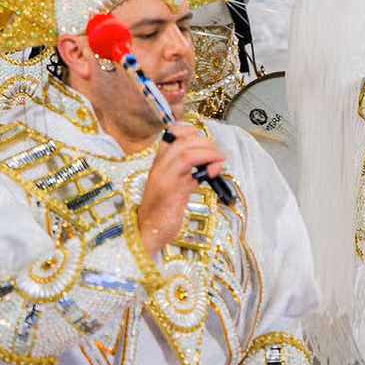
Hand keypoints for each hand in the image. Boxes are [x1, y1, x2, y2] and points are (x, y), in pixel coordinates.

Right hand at [137, 124, 224, 257]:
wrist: (146, 233)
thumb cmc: (161, 212)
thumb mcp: (174, 187)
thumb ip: (189, 173)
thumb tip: (212, 164)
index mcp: (158, 165)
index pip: (171, 136)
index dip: (189, 131)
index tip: (202, 137)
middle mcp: (159, 169)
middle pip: (182, 142)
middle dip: (205, 142)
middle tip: (217, 152)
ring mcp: (164, 179)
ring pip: (186, 153)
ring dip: (208, 152)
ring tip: (218, 159)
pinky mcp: (171, 192)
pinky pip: (190, 173)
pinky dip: (207, 168)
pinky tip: (214, 172)